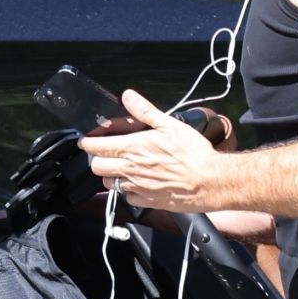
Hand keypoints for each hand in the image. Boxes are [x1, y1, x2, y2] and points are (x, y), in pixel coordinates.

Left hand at [79, 89, 224, 211]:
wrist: (210, 181)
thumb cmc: (193, 153)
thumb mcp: (170, 125)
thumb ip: (145, 111)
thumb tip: (128, 96)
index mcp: (133, 148)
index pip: (97, 146)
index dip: (88, 142)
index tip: (87, 141)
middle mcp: (131, 170)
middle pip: (97, 168)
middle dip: (96, 160)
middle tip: (104, 154)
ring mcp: (138, 188)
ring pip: (109, 184)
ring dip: (111, 176)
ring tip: (121, 168)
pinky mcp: (148, 202)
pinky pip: (128, 198)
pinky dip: (128, 192)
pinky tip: (138, 184)